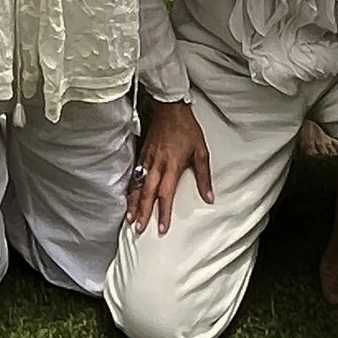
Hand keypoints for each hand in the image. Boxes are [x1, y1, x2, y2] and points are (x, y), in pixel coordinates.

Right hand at [126, 98, 212, 234]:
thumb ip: (204, 177)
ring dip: (134, 203)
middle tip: (140, 228)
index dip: (163, 212)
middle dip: (143, 212)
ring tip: (130, 218)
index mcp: (171, 165)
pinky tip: (128, 197)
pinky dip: (130, 189)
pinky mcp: (142, 154)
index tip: (162, 227)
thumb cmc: (187, 129)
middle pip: (148, 193)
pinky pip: (134, 175)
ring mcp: (147, 159)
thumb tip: (209, 197)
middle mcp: (157, 165)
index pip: (166, 193)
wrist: (170, 109)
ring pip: (138, 186)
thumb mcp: (201, 152)